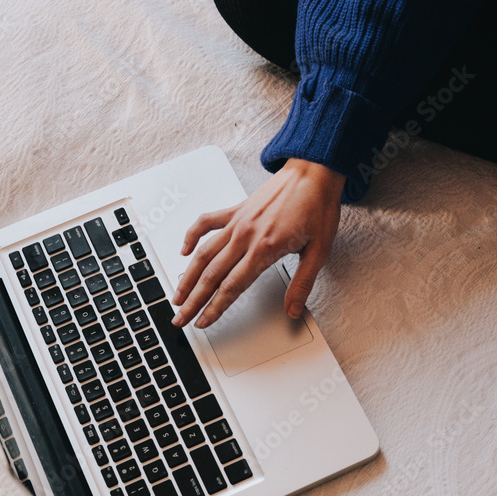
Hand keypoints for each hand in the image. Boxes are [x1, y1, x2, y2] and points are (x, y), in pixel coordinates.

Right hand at [171, 158, 344, 327]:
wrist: (313, 172)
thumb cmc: (317, 207)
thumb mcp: (319, 251)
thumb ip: (302, 284)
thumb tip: (293, 310)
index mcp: (265, 249)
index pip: (231, 287)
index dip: (214, 308)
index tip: (203, 322)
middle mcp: (245, 236)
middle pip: (211, 275)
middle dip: (193, 301)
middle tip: (180, 319)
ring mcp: (237, 222)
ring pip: (203, 253)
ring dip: (187, 277)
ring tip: (177, 296)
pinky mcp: (235, 210)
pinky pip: (206, 223)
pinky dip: (191, 237)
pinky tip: (183, 251)